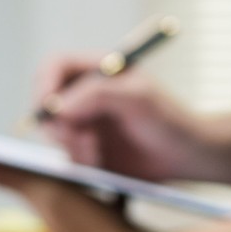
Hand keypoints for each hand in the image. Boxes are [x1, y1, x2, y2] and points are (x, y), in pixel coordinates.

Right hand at [33, 55, 215, 182]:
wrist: (185, 157)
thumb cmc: (170, 120)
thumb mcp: (138, 98)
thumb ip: (97, 95)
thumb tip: (58, 108)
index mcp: (99, 69)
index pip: (55, 66)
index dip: (45, 84)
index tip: (47, 107)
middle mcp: (87, 93)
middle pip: (47, 101)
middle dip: (57, 124)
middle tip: (79, 140)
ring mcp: (85, 121)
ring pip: (54, 132)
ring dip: (70, 146)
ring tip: (97, 155)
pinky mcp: (87, 148)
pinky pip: (65, 154)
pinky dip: (77, 161)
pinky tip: (99, 164)